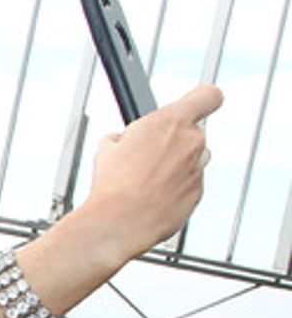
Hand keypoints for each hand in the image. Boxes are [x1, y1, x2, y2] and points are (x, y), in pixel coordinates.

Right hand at [83, 84, 222, 260]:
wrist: (119, 222)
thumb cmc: (114, 184)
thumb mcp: (108, 147)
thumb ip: (127, 135)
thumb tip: (124, 140)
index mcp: (171, 122)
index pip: (208, 96)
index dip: (202, 99)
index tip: (195, 105)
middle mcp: (192, 142)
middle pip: (194, 134)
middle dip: (174, 141)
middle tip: (148, 155)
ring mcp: (198, 169)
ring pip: (193, 160)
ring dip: (177, 165)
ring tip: (147, 180)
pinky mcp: (197, 193)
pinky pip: (189, 185)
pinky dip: (175, 188)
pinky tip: (152, 196)